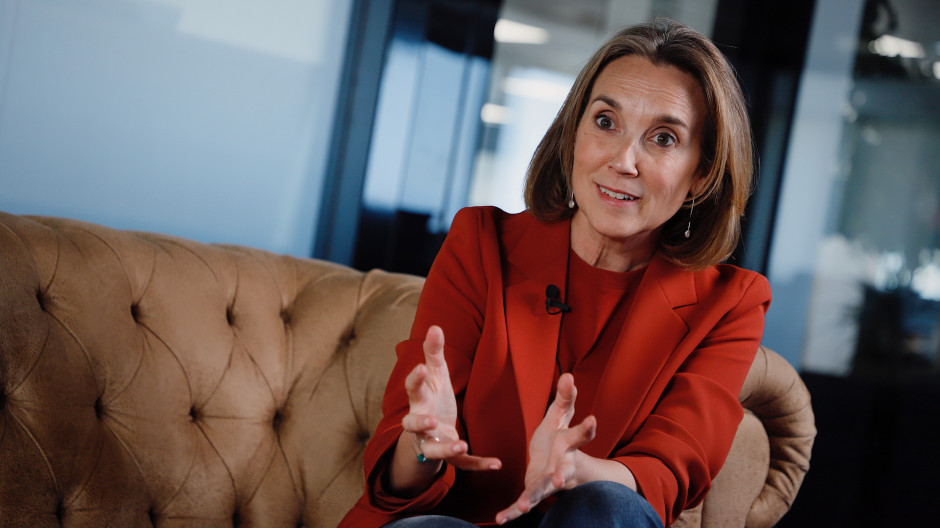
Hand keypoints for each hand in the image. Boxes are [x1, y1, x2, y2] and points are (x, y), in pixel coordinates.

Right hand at [399, 326, 500, 472]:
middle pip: (414, 424)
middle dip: (421, 423)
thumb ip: (434, 353)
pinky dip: (479, 464)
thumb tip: (434, 326)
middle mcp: (421, 424)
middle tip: (432, 421)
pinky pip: (463, 464)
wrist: (429, 435)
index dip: (415, 379)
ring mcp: (433, 443)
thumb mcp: (435, 376)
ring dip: (446, 449)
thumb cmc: (432, 399)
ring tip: (461, 443)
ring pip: (435, 451)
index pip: (412, 389)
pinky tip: (496, 464)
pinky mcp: (450, 457)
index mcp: (419, 401)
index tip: (420, 367)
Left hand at [495, 373, 595, 524]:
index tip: (592, 419)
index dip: (587, 427)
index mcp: (568, 443)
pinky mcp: (533, 491)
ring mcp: (547, 480)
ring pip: (541, 490)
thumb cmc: (557, 436)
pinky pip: (523, 502)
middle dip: (559, 476)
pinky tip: (500, 520)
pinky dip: (512, 512)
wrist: (554, 462)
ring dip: (533, 498)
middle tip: (558, 482)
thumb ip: (565, 397)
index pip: (580, 434)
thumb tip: (568, 375)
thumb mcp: (560, 414)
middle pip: (562, 471)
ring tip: (524, 505)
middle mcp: (561, 465)